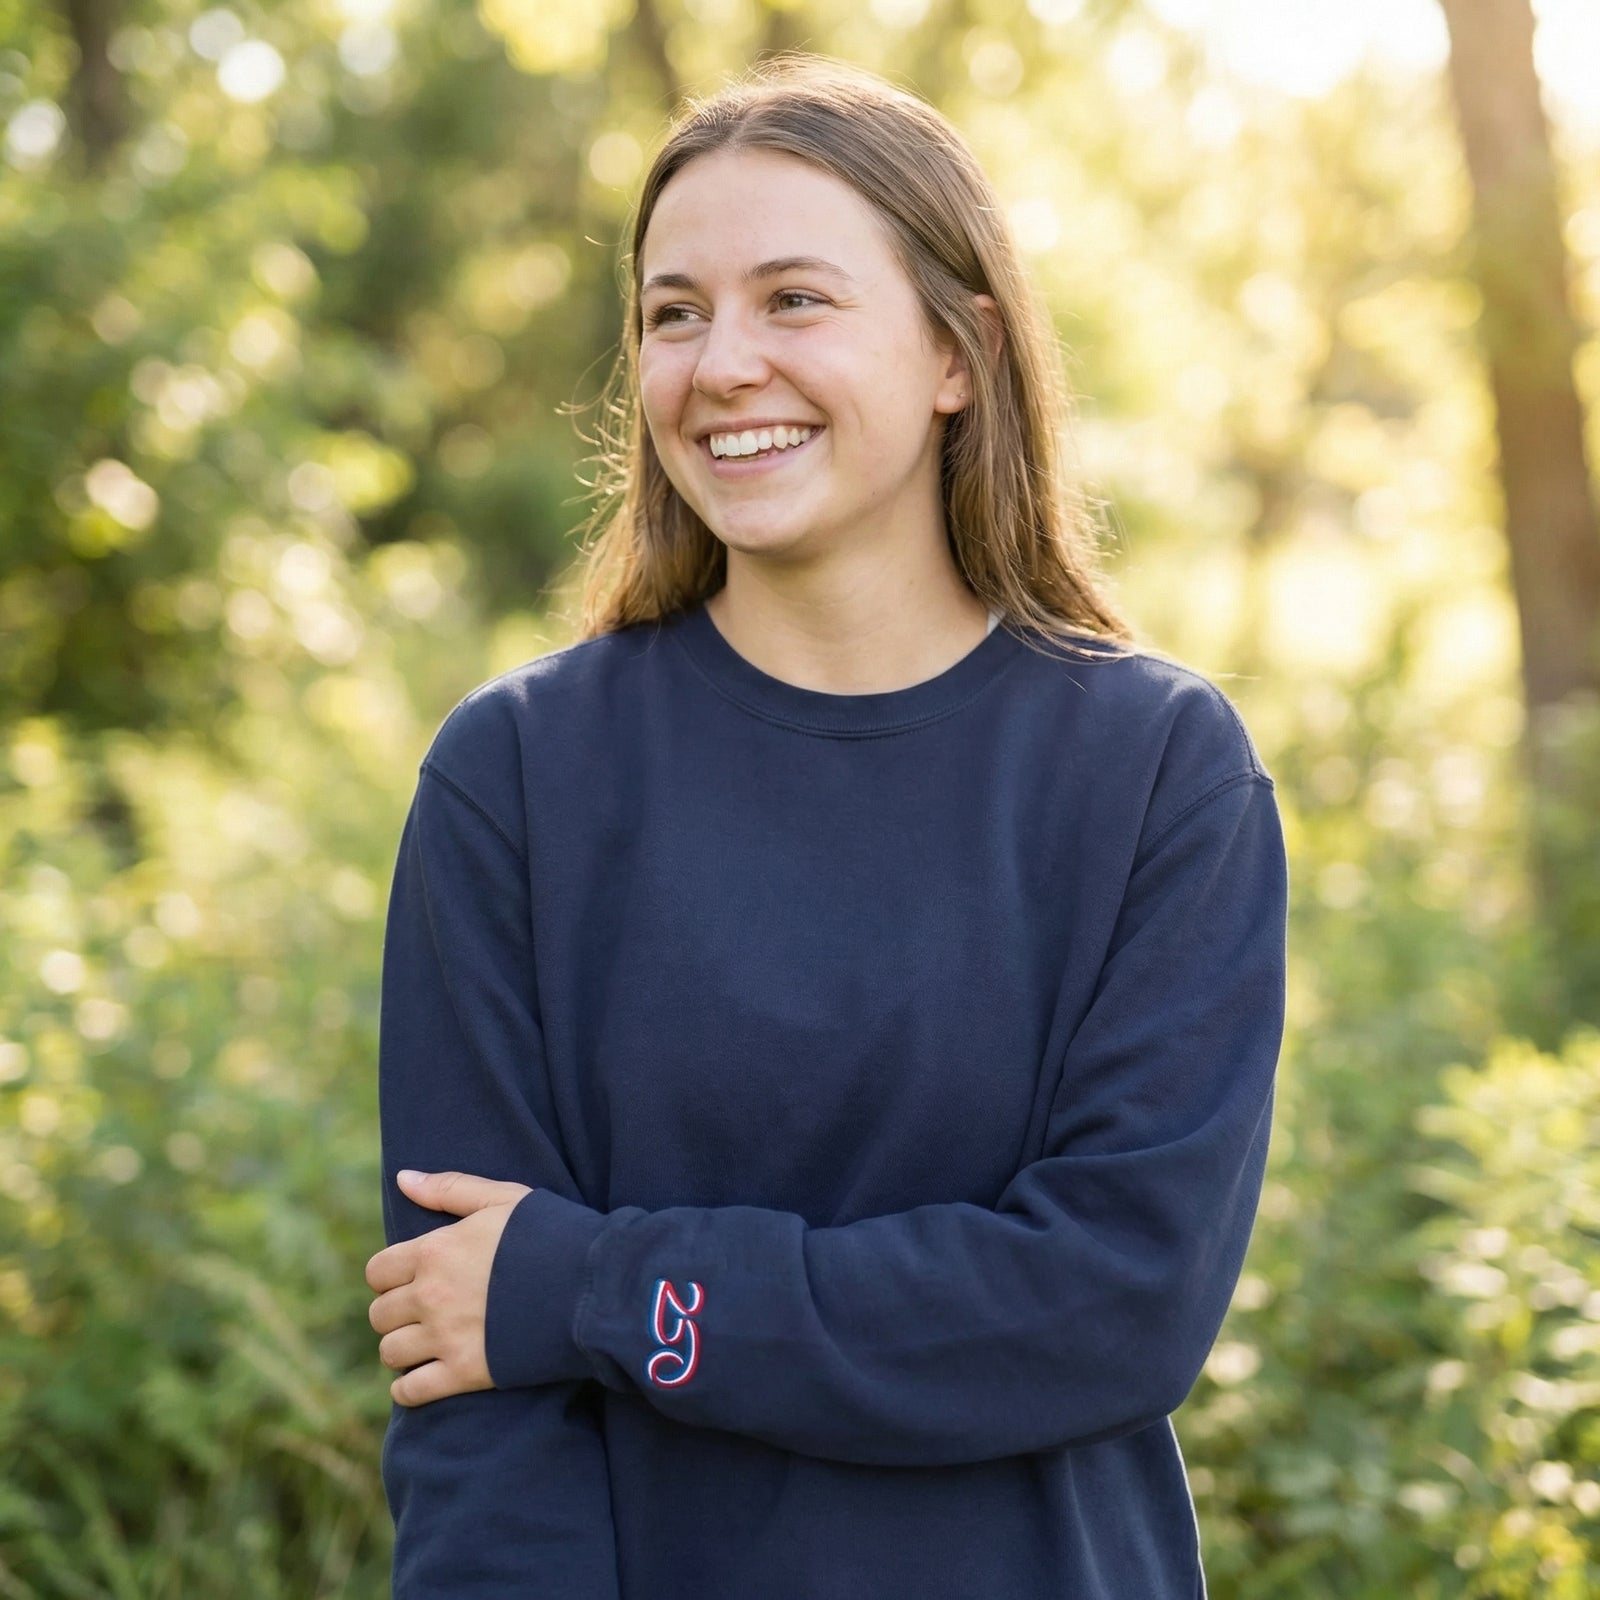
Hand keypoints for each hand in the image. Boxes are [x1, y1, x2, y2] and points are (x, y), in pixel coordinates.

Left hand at [365, 1169, 532, 1406]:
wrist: (593, 1285)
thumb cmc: (552, 1234)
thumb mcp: (503, 1198)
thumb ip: (449, 1189)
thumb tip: (402, 1177)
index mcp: (436, 1251)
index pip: (377, 1271)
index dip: (391, 1275)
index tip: (413, 1278)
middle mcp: (431, 1295)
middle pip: (380, 1314)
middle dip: (397, 1312)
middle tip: (424, 1311)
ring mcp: (446, 1337)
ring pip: (391, 1353)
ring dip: (404, 1348)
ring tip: (427, 1342)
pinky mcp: (465, 1373)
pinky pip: (410, 1391)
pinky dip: (409, 1388)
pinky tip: (425, 1376)